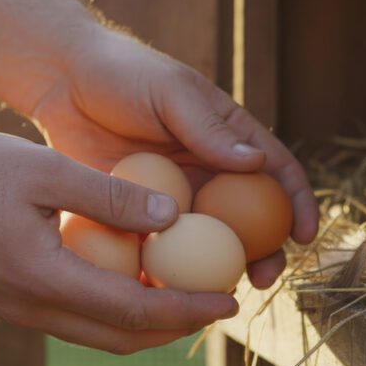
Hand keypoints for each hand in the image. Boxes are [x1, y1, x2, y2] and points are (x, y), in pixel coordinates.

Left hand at [0, 0, 319, 287]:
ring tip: (220, 292)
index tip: (305, 235)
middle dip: (266, 254)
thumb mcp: (171, 93)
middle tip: (264, 278)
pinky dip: (170, 270)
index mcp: (229, 138)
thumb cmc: (122, 73)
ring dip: (221, 271)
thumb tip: (256, 164)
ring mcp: (174, 197)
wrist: (61, 82)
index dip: (297, 204)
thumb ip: (209, 129)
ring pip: (208, 244)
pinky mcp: (137, 214)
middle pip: (250, 221)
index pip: (277, 173)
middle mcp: (208, 172)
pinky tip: (169, 288)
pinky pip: (161, 248)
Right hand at [0, 81, 237, 353]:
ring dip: (146, 322)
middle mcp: (32, 309)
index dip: (189, 309)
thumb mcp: (44, 170)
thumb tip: (175, 216)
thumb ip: (109, 195)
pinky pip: (75, 318)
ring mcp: (17, 311)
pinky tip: (132, 276)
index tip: (230, 297)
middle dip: (176, 327)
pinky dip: (114, 309)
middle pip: (122, 338)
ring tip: (186, 294)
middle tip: (218, 301)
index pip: (136, 310)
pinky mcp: (9, 301)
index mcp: (44, 280)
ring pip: (99, 334)